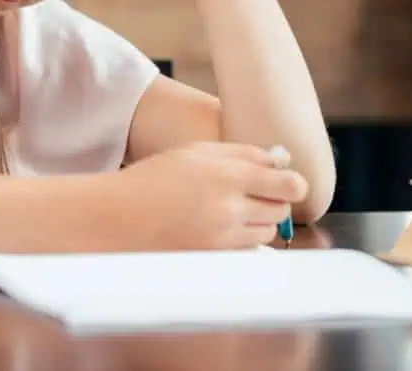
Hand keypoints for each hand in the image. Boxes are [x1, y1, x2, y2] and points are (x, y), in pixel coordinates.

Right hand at [114, 141, 307, 250]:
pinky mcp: (213, 260)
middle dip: (274, 201)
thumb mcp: (196, 152)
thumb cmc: (153, 179)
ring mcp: (222, 238)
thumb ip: (242, 153)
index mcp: (227, 175)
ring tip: (231, 211)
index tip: (288, 182)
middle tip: (254, 194)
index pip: (288, 184)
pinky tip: (220, 229)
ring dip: (259, 222)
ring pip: (267, 233)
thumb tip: (280, 160)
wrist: (117, 218)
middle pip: (281, 209)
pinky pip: (247, 251)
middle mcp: (229, 208)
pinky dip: (242, 241)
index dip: (294, 184)